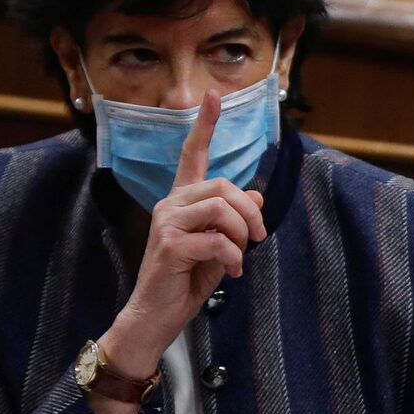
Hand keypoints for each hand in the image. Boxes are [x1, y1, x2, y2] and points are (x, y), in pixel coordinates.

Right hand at [100, 90, 266, 376]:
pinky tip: (230, 273)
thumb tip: (256, 193)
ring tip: (239, 258)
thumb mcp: (218, 248)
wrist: (156, 317)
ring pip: (221, 209)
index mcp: (180, 202)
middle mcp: (170, 205)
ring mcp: (166, 223)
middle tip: (258, 238)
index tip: (214, 95)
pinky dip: (232, 257)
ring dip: (241, 235)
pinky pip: (216, 240)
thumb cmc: (184, 282)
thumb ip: (234, 221)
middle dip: (249, 212)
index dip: (204, 125)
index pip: (192, 155)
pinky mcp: (169, 245)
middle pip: (221, 186)